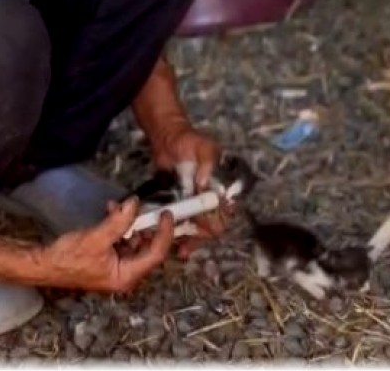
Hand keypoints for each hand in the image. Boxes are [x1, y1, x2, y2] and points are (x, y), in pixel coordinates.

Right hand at [40, 197, 173, 292]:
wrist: (45, 264)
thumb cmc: (68, 258)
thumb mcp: (97, 237)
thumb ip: (119, 221)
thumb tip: (135, 204)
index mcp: (126, 276)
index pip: (156, 254)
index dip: (164, 233)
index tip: (166, 215)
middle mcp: (125, 275)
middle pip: (147, 248)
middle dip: (145, 226)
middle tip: (145, 208)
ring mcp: (117, 268)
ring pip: (134, 242)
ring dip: (129, 224)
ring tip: (118, 208)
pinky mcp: (109, 260)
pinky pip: (122, 242)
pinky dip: (119, 228)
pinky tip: (111, 213)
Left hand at [150, 128, 230, 257]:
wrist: (166, 137)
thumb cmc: (189, 141)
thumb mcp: (204, 148)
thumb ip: (208, 164)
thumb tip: (204, 185)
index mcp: (222, 188)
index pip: (224, 212)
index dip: (216, 223)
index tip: (207, 231)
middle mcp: (208, 199)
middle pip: (209, 225)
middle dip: (199, 238)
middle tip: (186, 248)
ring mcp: (192, 203)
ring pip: (193, 228)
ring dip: (187, 240)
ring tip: (178, 251)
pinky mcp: (176, 204)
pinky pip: (177, 222)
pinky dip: (174, 232)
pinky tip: (166, 242)